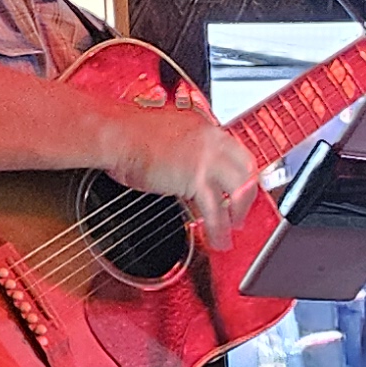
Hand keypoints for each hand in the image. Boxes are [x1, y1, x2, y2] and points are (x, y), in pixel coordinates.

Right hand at [105, 99, 258, 244]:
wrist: (117, 134)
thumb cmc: (128, 133)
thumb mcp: (166, 134)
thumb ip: (183, 148)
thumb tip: (184, 166)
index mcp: (204, 128)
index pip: (236, 150)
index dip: (242, 172)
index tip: (240, 185)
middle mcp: (211, 141)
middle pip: (247, 168)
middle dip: (248, 194)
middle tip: (242, 210)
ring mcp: (206, 159)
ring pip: (239, 190)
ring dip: (238, 214)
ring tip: (232, 230)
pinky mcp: (195, 178)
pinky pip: (215, 210)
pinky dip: (219, 229)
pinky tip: (217, 239)